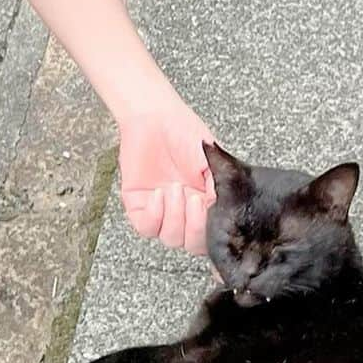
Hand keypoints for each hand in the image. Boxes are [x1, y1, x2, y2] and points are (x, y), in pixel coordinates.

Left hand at [118, 99, 216, 254]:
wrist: (155, 117)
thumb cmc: (185, 134)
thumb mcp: (212, 162)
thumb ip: (219, 190)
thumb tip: (224, 214)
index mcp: (208, 205)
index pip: (214, 237)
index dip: (215, 236)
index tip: (213, 214)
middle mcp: (186, 213)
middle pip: (193, 244)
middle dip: (195, 226)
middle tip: (194, 198)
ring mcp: (163, 212)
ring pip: (171, 239)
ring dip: (175, 217)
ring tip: (175, 189)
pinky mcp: (139, 207)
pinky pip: (146, 228)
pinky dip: (153, 216)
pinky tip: (157, 194)